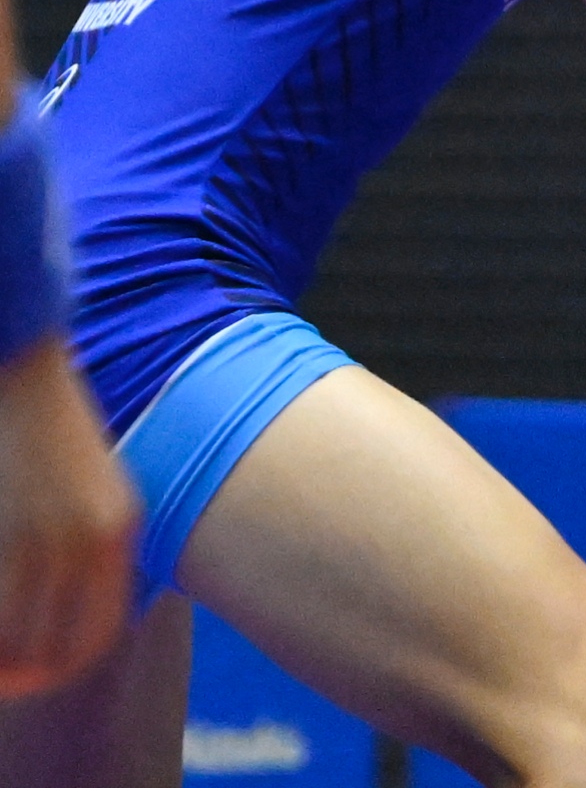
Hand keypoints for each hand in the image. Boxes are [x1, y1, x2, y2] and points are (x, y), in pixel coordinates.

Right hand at [0, 338, 138, 697]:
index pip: (101, 630)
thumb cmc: (43, 417)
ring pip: (18, 640)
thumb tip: (65, 588)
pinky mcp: (10, 532)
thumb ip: (88, 530)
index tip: (35, 675)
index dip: (64, 663)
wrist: (22, 362)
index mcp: (121, 526)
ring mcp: (49, 537)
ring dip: (2, 658)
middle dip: (22, 671)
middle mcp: (94, 540)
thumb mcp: (88, 476)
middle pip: (57, 647)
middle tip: (4, 675)